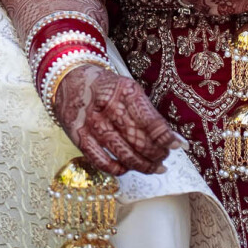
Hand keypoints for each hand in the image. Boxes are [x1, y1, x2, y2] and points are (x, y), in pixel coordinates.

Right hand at [52, 62, 178, 175]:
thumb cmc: (104, 86)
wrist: (68, 78)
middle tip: (164, 158)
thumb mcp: (127, 87)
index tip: (178, 146)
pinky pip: (101, 161)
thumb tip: (168, 136)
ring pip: (123, 153)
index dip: (167, 137)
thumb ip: (145, 110)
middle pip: (138, 140)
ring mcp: (92, 124)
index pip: (151, 120)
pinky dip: (117, 169)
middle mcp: (109, 107)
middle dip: (156, 154)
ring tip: (155, 167)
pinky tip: (127, 169)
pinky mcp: (79, 137)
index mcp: (125, 91)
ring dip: (143, 165)